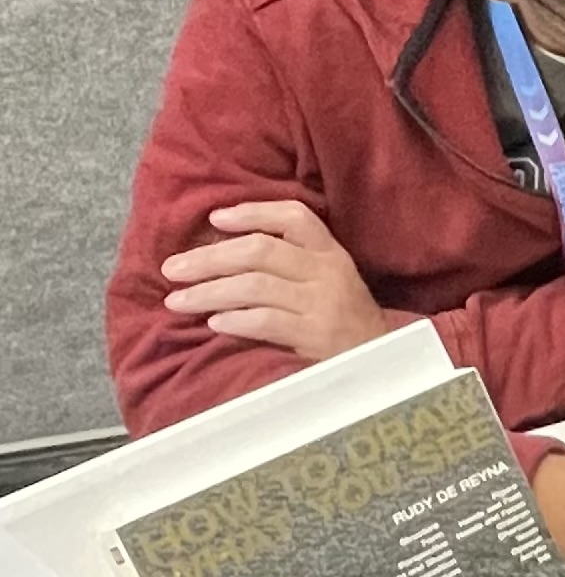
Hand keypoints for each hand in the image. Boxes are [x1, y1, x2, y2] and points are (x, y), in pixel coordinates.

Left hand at [161, 200, 387, 359]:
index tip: (215, 219)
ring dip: (210, 292)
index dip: (252, 213)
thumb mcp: (330, 281)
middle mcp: (328, 273)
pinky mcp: (317, 337)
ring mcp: (324, 305)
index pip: (294, 217)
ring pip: (256, 286)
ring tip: (178, 301)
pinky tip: (213, 324)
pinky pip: (268, 321)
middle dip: (210, 258)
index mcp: (330, 253)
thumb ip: (291, 262)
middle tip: (172, 269)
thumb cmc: (343, 320)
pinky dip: (235, 320)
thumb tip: (220, 251)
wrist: (380, 363)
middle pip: (261, 251)